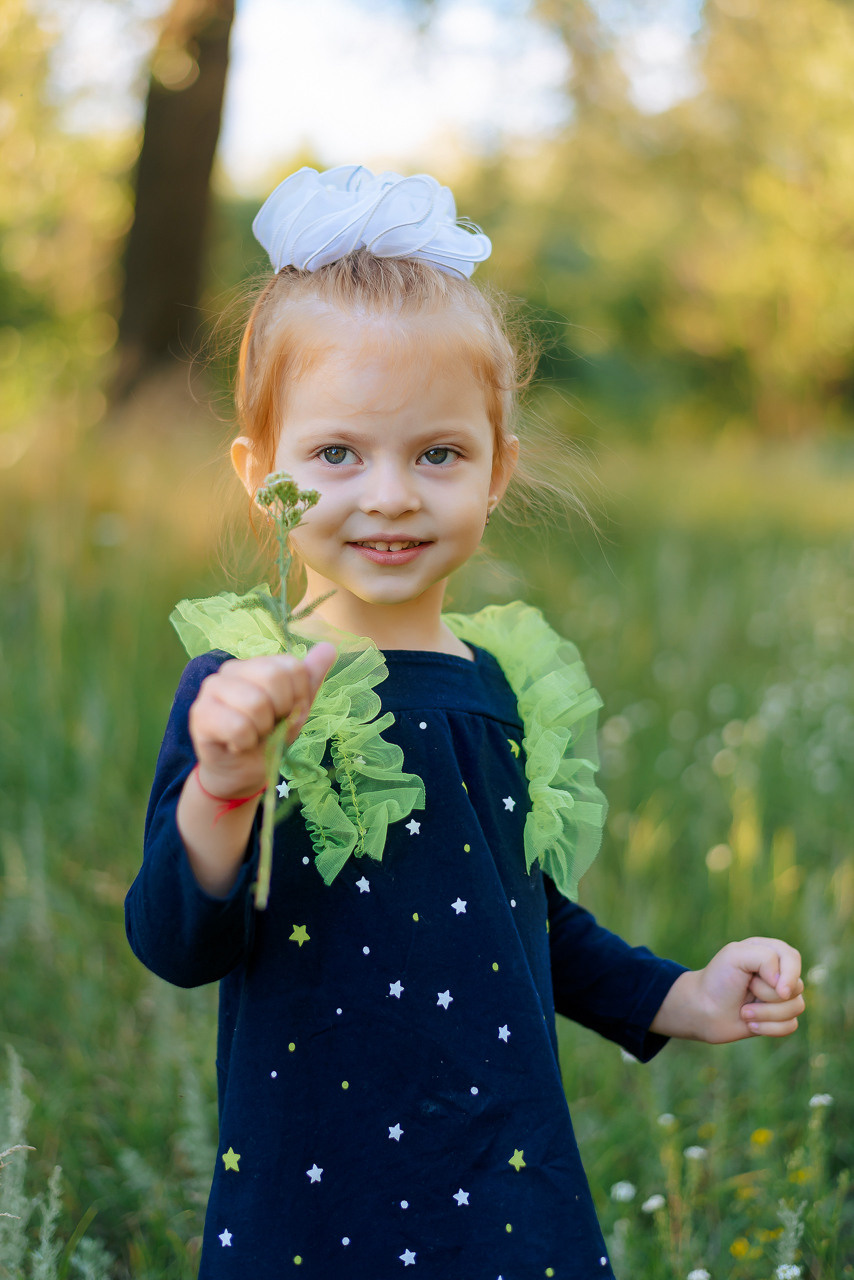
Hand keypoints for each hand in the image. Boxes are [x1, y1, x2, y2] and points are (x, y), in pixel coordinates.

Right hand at [188, 643, 335, 798]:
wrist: (241, 773)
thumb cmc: (267, 739)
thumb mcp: (295, 710)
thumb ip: (309, 678)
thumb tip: (329, 647)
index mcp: (258, 664)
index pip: (293, 666)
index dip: (299, 698)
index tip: (287, 715)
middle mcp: (232, 669)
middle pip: (275, 678)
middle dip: (281, 712)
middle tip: (269, 726)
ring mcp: (212, 688)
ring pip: (255, 702)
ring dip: (262, 730)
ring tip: (252, 735)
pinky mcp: (200, 713)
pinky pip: (238, 726)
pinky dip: (245, 742)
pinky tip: (237, 744)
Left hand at [650, 937, 804, 1042]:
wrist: (702, 1010)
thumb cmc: (718, 980)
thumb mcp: (735, 956)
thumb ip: (765, 958)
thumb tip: (785, 987)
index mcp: (769, 951)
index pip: (793, 958)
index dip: (789, 976)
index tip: (778, 990)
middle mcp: (777, 972)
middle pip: (796, 987)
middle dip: (768, 995)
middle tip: (746, 990)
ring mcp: (779, 996)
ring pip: (796, 1008)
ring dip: (766, 1014)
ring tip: (744, 1011)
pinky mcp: (778, 1017)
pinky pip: (791, 1026)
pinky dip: (769, 1028)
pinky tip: (750, 1024)